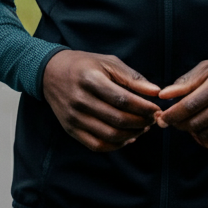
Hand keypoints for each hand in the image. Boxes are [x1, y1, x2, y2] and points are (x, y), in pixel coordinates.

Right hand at [42, 50, 161, 152]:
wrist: (50, 73)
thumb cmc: (83, 65)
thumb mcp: (107, 62)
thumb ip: (132, 77)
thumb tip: (156, 92)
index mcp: (90, 79)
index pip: (123, 99)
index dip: (144, 107)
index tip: (157, 108)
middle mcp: (80, 99)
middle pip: (118, 119)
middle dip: (142, 122)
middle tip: (152, 119)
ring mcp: (74, 117)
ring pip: (110, 135)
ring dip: (132, 134)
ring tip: (142, 127)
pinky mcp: (70, 129)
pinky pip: (98, 145)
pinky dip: (116, 145)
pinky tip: (127, 137)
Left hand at [156, 52, 207, 151]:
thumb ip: (186, 81)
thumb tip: (163, 95)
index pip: (191, 104)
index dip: (172, 113)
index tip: (161, 116)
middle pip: (198, 121)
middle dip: (178, 123)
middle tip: (170, 120)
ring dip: (192, 131)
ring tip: (187, 122)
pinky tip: (201, 133)